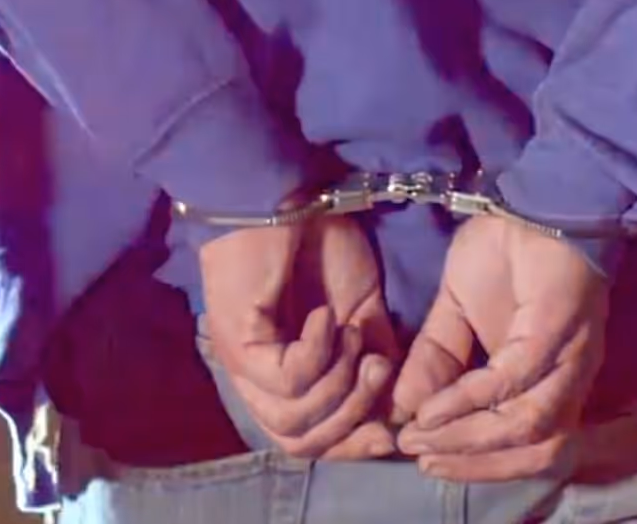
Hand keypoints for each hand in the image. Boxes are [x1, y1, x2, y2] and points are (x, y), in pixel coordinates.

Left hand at [199, 214, 400, 458]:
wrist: (285, 194)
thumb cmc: (318, 245)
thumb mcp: (361, 309)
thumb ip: (374, 355)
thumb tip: (399, 405)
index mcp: (281, 380)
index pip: (310, 441)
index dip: (352, 442)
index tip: (393, 429)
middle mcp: (255, 381)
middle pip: (300, 442)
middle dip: (351, 416)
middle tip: (380, 371)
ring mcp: (242, 364)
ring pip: (291, 420)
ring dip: (337, 385)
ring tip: (353, 337)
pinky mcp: (237, 341)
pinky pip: (286, 379)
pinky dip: (316, 353)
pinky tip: (325, 318)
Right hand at [392, 217, 608, 482]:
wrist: (530, 194)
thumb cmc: (507, 251)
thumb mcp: (457, 311)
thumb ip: (436, 360)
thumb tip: (401, 412)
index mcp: (554, 379)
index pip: (532, 450)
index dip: (481, 465)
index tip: (428, 462)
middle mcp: (572, 376)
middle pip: (540, 451)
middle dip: (477, 463)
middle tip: (423, 457)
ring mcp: (570, 354)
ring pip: (530, 426)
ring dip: (470, 438)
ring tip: (423, 435)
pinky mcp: (558, 327)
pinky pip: (516, 379)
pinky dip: (473, 398)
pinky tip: (436, 404)